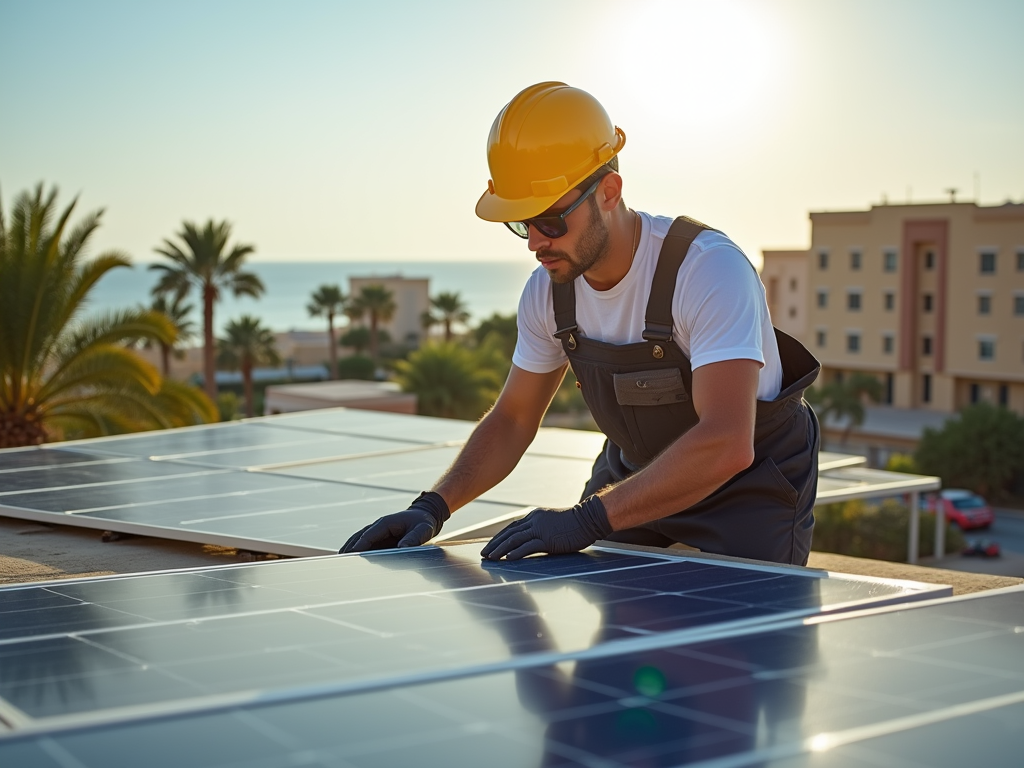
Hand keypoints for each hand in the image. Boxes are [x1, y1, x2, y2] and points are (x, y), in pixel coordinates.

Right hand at [339, 491, 449, 552]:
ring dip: (349, 551)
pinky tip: (349, 563)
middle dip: (348, 549)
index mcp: (385, 523)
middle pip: (358, 539)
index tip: (350, 555)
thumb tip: (402, 548)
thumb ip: (413, 538)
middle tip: (338, 562)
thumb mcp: (423, 530)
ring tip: (339, 564)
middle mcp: (377, 527)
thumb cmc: (423, 522)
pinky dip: (356, 553)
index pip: (368, 535)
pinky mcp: (378, 540)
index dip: (359, 545)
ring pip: (358, 542)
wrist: (425, 516)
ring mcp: (376, 534)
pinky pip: (364, 546)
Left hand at [480, 495, 611, 560]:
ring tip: (490, 557)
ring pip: (515, 539)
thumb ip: (541, 529)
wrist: (589, 518)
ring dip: (500, 549)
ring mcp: (541, 529)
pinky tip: (508, 558)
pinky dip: (517, 552)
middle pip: (509, 533)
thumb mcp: (553, 523)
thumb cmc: (575, 523)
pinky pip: (529, 546)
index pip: (512, 527)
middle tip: (484, 554)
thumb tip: (533, 540)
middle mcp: (534, 521)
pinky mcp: (548, 539)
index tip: (489, 545)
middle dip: (494, 544)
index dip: (499, 537)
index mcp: (534, 516)